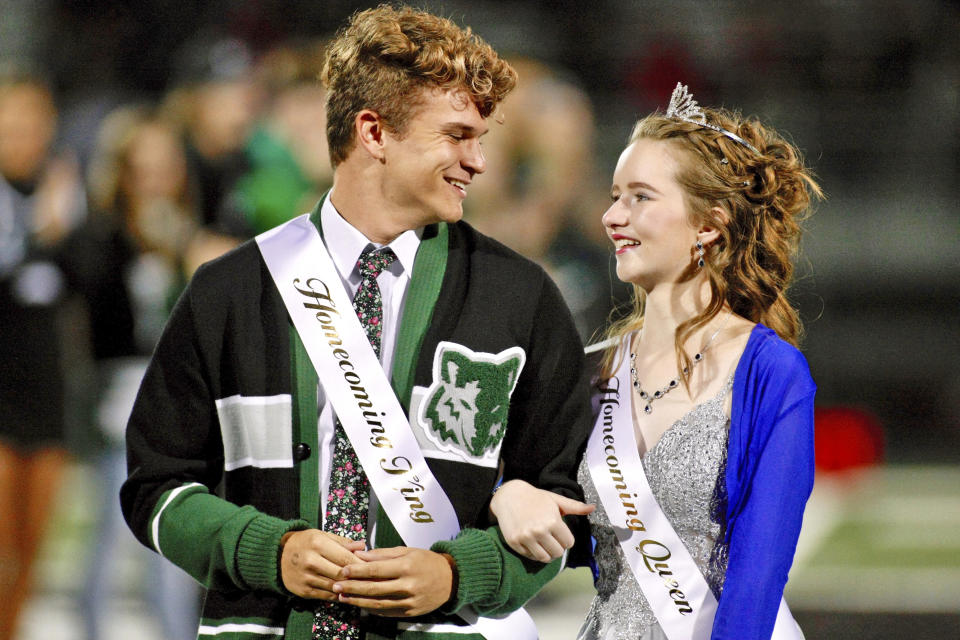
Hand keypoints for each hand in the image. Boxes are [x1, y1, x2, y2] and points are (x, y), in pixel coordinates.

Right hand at [280, 529, 365, 599]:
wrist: (277, 555)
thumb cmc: (305, 542)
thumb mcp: (323, 536)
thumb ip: (343, 542)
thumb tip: (363, 547)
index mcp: (318, 544)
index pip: (345, 558)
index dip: (361, 565)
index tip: (373, 569)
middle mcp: (311, 561)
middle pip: (341, 574)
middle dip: (357, 578)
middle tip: (371, 581)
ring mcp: (306, 578)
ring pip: (335, 587)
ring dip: (349, 589)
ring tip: (363, 589)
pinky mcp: (303, 591)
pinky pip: (326, 596)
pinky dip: (338, 596)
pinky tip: (347, 593)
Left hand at [331, 547, 454, 616]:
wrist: (450, 579)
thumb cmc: (426, 561)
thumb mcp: (407, 551)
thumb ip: (383, 554)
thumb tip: (360, 554)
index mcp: (407, 566)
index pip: (376, 569)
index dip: (357, 571)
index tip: (342, 570)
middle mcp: (408, 585)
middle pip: (374, 588)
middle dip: (352, 588)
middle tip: (335, 586)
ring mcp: (410, 601)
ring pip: (378, 603)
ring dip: (357, 601)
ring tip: (342, 597)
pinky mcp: (410, 612)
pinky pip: (386, 612)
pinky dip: (371, 609)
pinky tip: (360, 604)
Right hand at [489, 479, 593, 561]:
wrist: (509, 496)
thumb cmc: (535, 497)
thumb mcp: (556, 500)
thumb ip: (575, 507)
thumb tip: (593, 508)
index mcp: (553, 521)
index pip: (569, 543)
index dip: (566, 539)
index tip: (561, 534)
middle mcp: (539, 531)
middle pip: (557, 553)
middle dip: (558, 547)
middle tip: (553, 539)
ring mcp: (525, 538)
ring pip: (544, 558)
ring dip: (547, 553)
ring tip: (544, 543)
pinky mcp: (514, 542)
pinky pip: (530, 556)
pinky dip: (534, 553)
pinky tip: (533, 543)